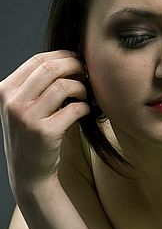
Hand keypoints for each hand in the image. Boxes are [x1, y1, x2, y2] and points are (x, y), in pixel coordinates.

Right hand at [0, 50, 88, 195]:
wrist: (27, 172)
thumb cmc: (31, 135)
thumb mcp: (22, 107)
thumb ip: (35, 85)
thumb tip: (68, 60)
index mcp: (5, 90)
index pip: (37, 60)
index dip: (62, 56)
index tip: (77, 60)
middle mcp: (13, 102)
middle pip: (50, 68)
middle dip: (74, 66)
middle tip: (86, 72)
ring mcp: (28, 117)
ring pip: (63, 86)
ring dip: (81, 87)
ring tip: (84, 94)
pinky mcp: (45, 132)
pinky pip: (74, 109)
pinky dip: (85, 107)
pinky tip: (85, 110)